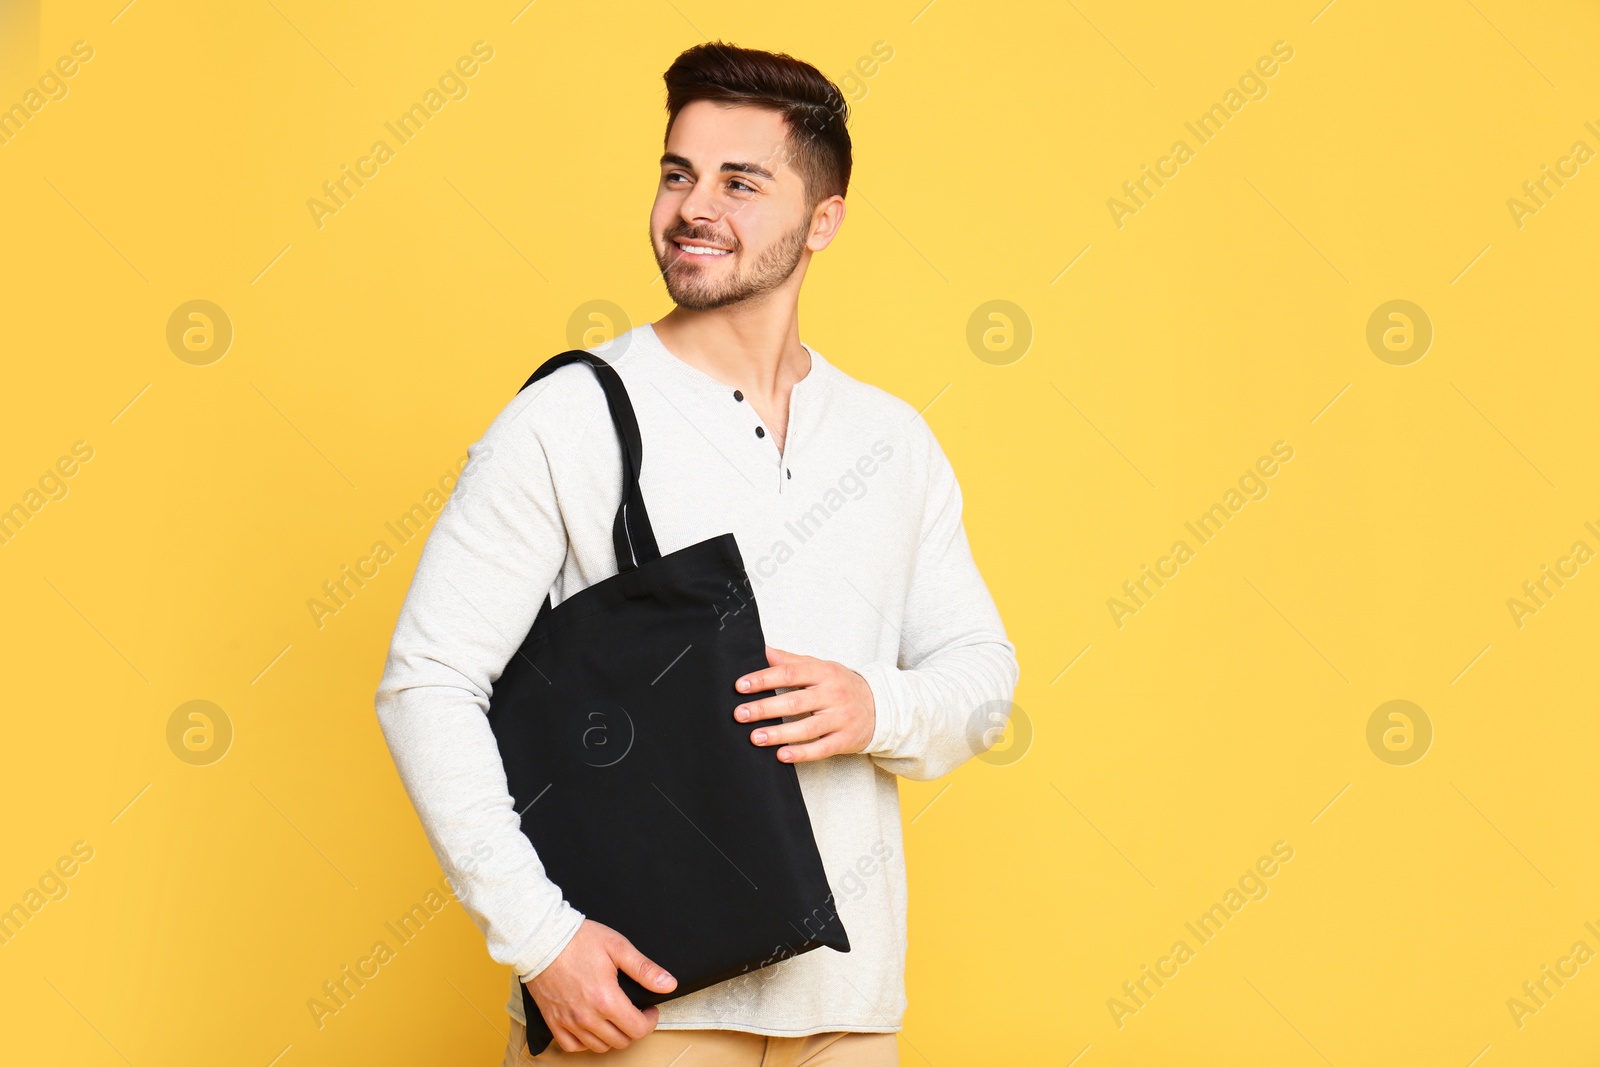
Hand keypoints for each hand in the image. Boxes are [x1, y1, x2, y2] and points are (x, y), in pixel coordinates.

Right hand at [524, 918, 676, 1052]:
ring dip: (612, 1036)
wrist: (542, 939)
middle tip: (634, 1012)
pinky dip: (585, 1041)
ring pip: (599, 1046)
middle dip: (633, 1028)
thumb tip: (668, 984)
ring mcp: (569, 1022)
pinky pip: (573, 1047)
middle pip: (621, 1041)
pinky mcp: (553, 1022)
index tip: (649, 1010)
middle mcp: (587, 1017)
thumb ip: (645, 969)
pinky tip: (592, 1026)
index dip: (650, 1021)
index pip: (638, 1029)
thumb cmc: (578, 940)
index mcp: (606, 1000)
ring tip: (614, 1018)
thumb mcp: (618, 947)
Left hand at [733, 645, 876, 762]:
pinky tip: (781, 755)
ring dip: (778, 734)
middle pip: (795, 702)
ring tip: (755, 737)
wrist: (880, 707)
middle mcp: (833, 694)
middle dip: (764, 708)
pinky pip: (821, 748)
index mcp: (824, 672)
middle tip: (739, 714)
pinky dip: (801, 753)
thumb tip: (762, 649)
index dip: (764, 679)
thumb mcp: (820, 667)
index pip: (790, 673)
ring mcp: (841, 718)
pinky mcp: (845, 740)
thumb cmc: (841, 686)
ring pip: (806, 728)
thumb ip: (791, 661)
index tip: (741, 685)